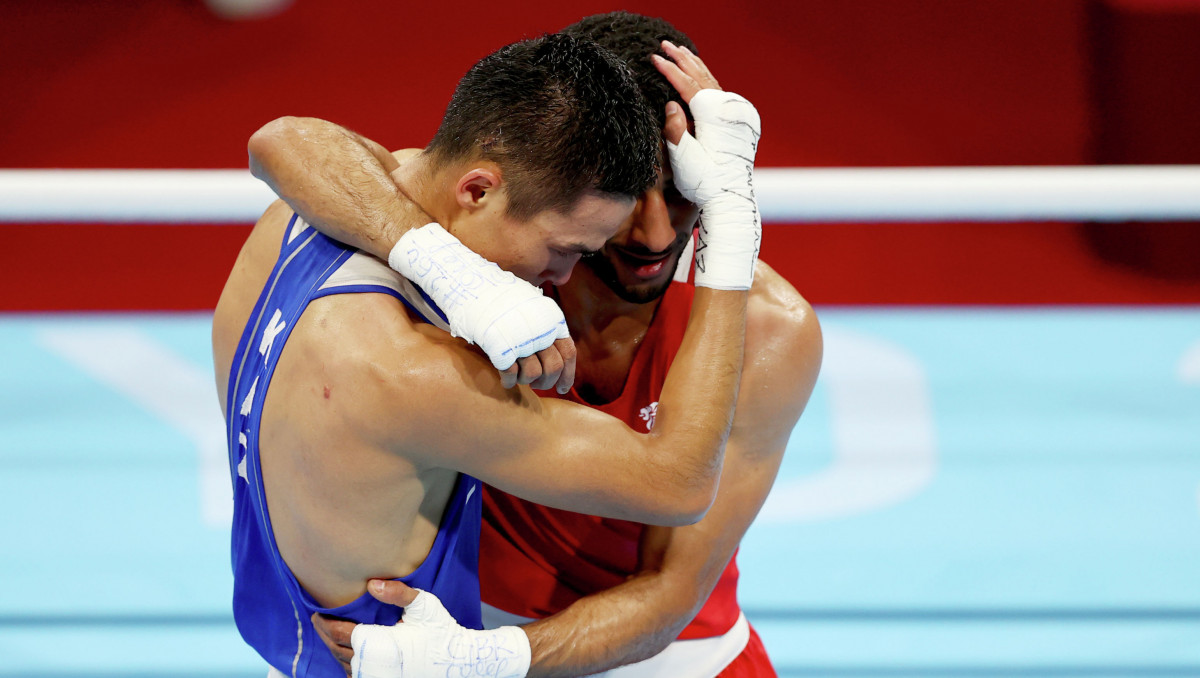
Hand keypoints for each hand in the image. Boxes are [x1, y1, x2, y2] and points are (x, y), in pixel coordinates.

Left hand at [315, 580, 531, 677]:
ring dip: (335, 650)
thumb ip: (397, 593)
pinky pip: (356, 676)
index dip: (325, 623)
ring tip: (330, 636)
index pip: (340, 633)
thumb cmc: (441, 632)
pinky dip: (347, 665)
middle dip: (325, 635)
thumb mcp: (423, 606)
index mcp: (377, 644)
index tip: (316, 613)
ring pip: (345, 665)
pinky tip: (348, 656)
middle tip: (318, 622)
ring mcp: (377, 677)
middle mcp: (372, 665)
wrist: (457, 662)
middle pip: (337, 650)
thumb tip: (371, 584)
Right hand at [387, 224, 576, 392]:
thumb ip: (542, 324)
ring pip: (533, 374)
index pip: (569, 352)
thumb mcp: (530, 303)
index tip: (563, 388)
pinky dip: (509, 382)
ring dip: (526, 382)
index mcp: (550, 318)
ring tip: (518, 379)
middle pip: (553, 367)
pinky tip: (505, 381)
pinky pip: (511, 375)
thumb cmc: (497, 296)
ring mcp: (520, 338)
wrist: (469, 282)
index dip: (568, 375)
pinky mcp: (500, 347)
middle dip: (546, 382)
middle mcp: (539, 328)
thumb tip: (553, 348)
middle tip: (537, 386)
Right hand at [652, 41, 761, 290]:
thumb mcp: (685, 162)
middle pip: (702, 76)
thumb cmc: (705, 183)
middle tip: (664, 44)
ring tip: (679, 51)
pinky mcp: (735, 121)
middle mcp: (727, 111)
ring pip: (711, 80)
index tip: (653, 58)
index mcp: (713, 117)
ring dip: (694, 65)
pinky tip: (698, 73)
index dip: (670, 70)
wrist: (730, 199)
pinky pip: (718, 90)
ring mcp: (733, 115)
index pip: (688, 85)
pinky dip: (705, 77)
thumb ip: (676, 132)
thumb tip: (671, 105)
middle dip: (682, 59)